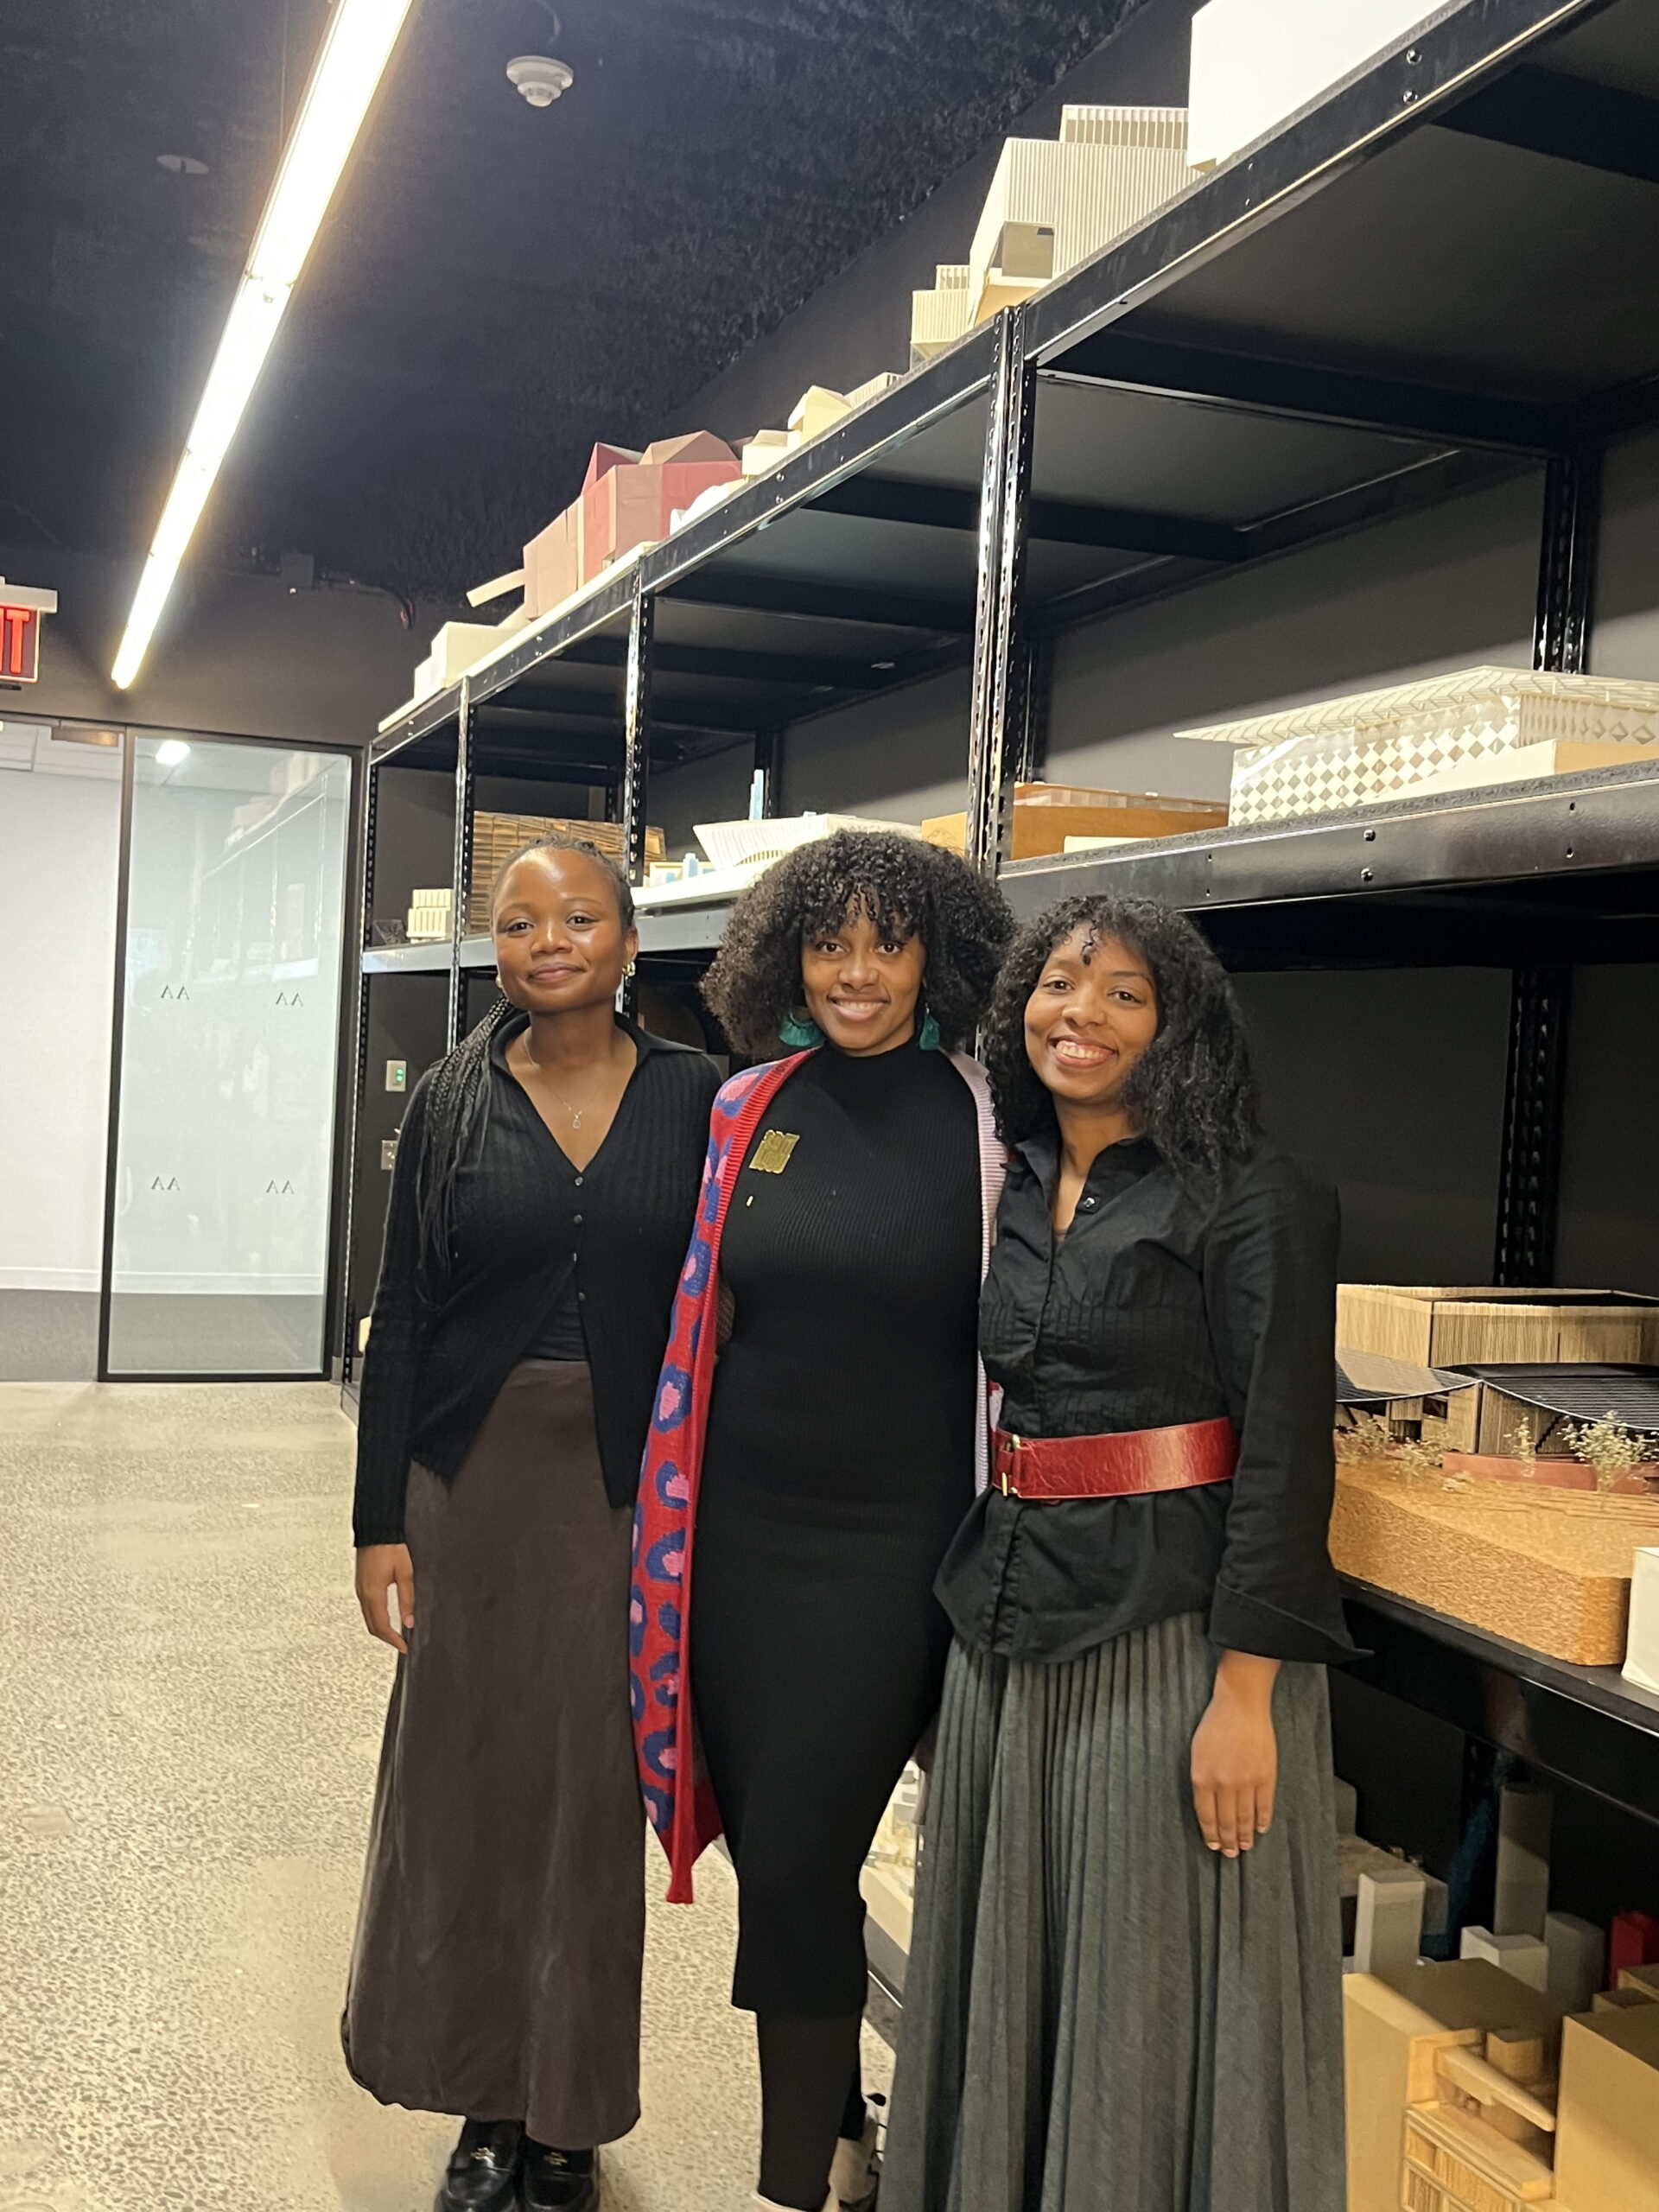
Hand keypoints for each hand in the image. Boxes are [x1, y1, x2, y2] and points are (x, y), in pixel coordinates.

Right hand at [355, 1543, 414, 1653]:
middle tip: (401, 1644)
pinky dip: (375, 1618)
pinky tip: (385, 1618)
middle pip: (372, 1626)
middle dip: (386, 1638)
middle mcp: (363, 1594)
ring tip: (395, 1634)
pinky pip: (366, 1608)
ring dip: (380, 1629)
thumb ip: (407, 1599)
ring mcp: (360, 1590)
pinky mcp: (361, 1584)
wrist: (376, 1530)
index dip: (393, 1640)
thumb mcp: (405, 1574)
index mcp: (374, 1594)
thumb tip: (409, 1621)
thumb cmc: (390, 1548)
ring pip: (368, 1618)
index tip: (404, 1647)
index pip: (382, 1626)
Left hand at [1190, 1651, 1279, 1857]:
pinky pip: (1264, 1806)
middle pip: (1226, 1822)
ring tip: (1244, 1848)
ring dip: (1244, 1836)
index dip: (1210, 1834)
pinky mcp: (1265, 1776)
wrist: (1240, 1705)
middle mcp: (1223, 1784)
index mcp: (1202, 1778)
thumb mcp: (1197, 1752)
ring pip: (1245, 1818)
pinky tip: (1260, 1829)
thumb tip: (1207, 1807)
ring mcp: (1246, 1782)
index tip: (1213, 1845)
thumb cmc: (1215, 1724)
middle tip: (1230, 1854)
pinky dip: (1262, 1820)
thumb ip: (1201, 1780)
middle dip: (1227, 1841)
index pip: (1206, 1816)